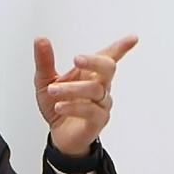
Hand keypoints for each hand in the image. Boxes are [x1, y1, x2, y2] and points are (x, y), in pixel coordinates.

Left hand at [34, 34, 137, 157]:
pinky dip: (73, 107)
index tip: (132, 38)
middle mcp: (100, 86)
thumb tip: (41, 40)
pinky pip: (91, 110)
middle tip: (77, 60)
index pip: (109, 57)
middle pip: (108, 68)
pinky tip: (60, 106)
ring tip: (52, 91)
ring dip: (71, 89)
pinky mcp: (98, 120)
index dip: (122, 47)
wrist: (58, 135)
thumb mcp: (45, 80)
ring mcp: (101, 103)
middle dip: (94, 61)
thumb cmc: (57, 105)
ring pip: (95, 90)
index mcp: (90, 73)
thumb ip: (44, 61)